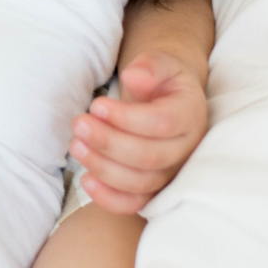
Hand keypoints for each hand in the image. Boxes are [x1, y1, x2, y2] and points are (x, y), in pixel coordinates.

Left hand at [68, 50, 207, 215]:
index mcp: (190, 114)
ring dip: (103, 167)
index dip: (126, 118)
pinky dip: (108, 198)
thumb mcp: (160, 63)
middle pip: (149, 156)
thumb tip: (134, 76)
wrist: (168, 101)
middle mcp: (187, 149)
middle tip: (78, 124)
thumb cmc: (161, 82)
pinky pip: (135, 204)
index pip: (162, 123)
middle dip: (108, 143)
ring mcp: (173, 173)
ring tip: (76, 146)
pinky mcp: (155, 190)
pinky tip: (85, 180)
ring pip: (140, 182)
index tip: (96, 105)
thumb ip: (151, 65)